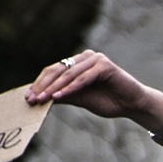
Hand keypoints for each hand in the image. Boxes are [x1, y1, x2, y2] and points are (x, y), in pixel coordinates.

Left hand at [25, 50, 159, 120]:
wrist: (134, 105)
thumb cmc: (110, 101)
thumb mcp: (80, 99)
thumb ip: (63, 95)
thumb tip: (41, 98)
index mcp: (79, 63)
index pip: (54, 71)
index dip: (40, 84)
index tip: (28, 98)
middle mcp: (86, 57)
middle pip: (58, 70)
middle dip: (44, 86)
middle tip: (32, 99)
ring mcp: (95, 59)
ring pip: (68, 74)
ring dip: (54, 88)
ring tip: (43, 99)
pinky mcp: (104, 65)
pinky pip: (82, 78)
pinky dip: (70, 88)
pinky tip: (58, 96)